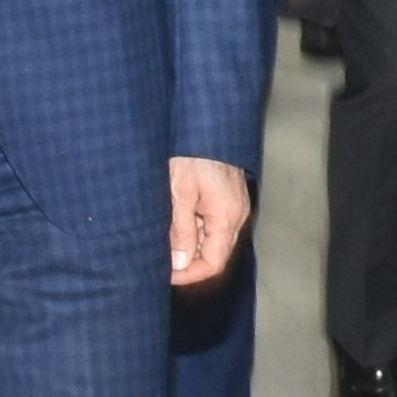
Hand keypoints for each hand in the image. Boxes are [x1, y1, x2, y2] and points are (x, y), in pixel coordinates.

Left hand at [168, 159, 252, 287]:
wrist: (205, 122)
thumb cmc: (192, 153)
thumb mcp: (179, 193)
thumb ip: (181, 230)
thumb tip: (180, 264)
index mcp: (227, 216)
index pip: (213, 263)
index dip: (189, 274)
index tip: (165, 274)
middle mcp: (236, 214)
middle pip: (215, 254)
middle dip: (188, 261)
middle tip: (160, 258)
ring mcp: (234, 205)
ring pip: (213, 239)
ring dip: (189, 243)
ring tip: (164, 236)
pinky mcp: (227, 197)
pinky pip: (214, 223)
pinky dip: (195, 228)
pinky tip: (176, 219)